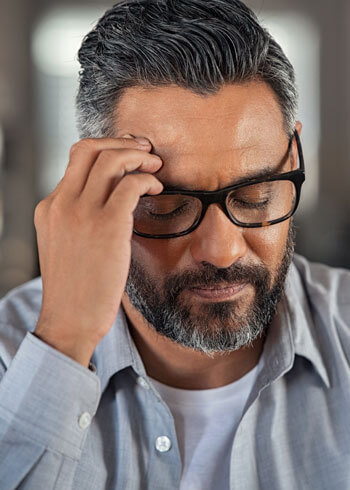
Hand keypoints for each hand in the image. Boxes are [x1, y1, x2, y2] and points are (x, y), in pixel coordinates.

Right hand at [33, 135, 162, 366]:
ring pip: (111, 160)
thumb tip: (113, 197)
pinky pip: (131, 184)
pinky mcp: (106, 226)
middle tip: (145, 151)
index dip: (106, 148)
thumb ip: (78, 218)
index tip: (128, 153)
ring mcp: (81, 213)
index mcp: (50, 207)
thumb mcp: (66, 245)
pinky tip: (157, 189)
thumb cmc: (76, 288)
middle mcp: (61, 204)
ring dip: (139, 157)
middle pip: (90, 148)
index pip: (76, 159)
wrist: (70, 321)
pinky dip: (148, 179)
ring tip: (156, 167)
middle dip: (122, 143)